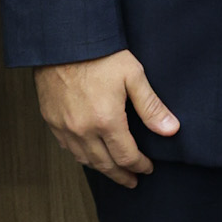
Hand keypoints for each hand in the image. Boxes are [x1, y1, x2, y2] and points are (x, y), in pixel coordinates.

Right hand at [36, 49, 178, 188]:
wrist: (62, 40)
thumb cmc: (98, 54)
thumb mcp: (133, 75)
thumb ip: (151, 107)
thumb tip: (171, 130)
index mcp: (106, 121)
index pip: (126, 156)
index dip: (139, 166)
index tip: (147, 168)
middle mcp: (83, 130)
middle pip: (105, 164)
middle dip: (121, 175)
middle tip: (132, 181)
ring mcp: (64, 127)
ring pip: (84, 160)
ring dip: (101, 169)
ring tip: (113, 171)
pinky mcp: (50, 120)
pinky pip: (67, 147)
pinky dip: (81, 156)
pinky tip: (88, 154)